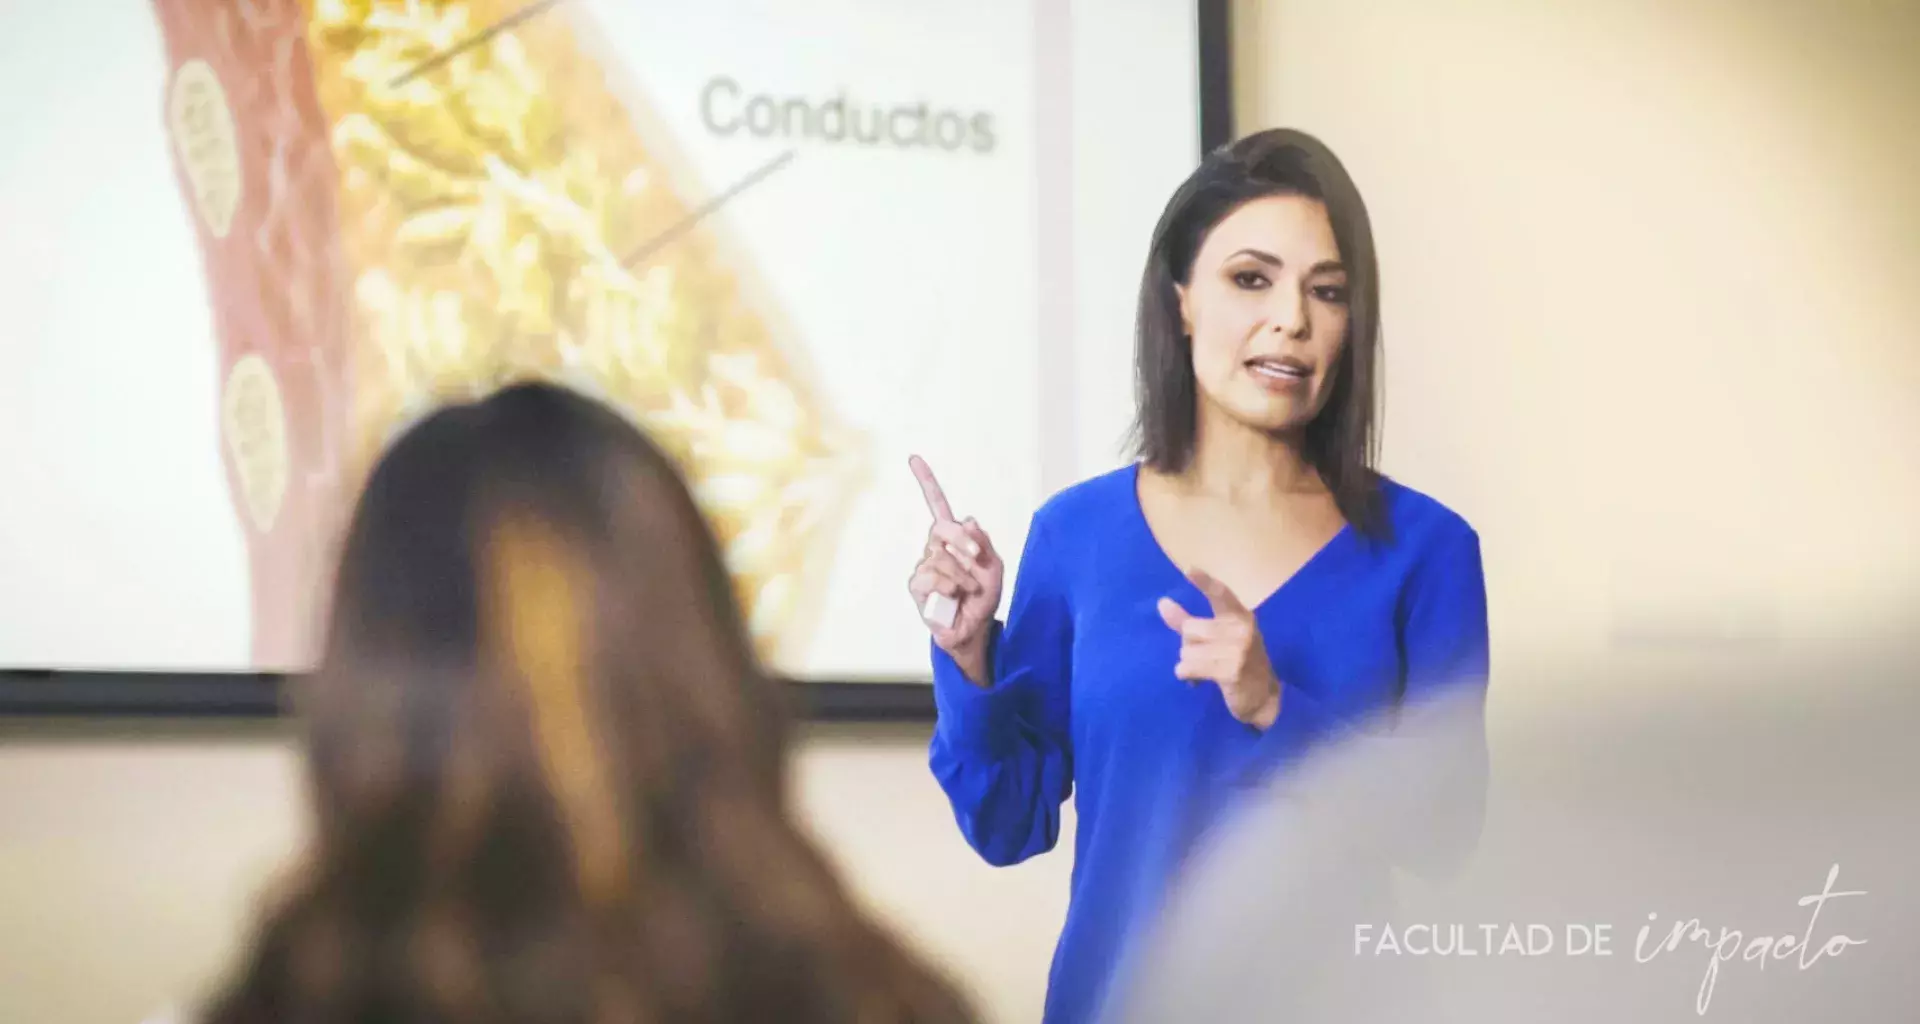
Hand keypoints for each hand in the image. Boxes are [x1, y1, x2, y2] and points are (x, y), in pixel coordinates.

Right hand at [907, 456, 1003, 683]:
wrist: (973, 628)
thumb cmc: (983, 597)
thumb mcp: (994, 567)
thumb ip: (984, 543)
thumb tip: (969, 519)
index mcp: (955, 538)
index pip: (938, 506)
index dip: (927, 482)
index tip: (913, 459)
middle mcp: (935, 547)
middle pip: (942, 526)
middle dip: (964, 541)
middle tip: (978, 559)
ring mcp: (924, 565)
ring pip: (941, 556)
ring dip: (963, 574)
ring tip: (969, 590)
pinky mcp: (917, 585)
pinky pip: (931, 575)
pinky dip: (949, 585)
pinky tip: (953, 596)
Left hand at [1157, 570, 1281, 728]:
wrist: (1263, 699)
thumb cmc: (1237, 664)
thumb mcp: (1218, 638)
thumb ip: (1188, 621)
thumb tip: (1162, 603)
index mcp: (1240, 616)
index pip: (1221, 594)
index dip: (1205, 582)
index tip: (1189, 569)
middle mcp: (1241, 629)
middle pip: (1190, 629)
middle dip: (1189, 646)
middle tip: (1203, 657)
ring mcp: (1238, 650)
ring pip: (1187, 651)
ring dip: (1188, 664)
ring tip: (1205, 671)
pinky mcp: (1230, 671)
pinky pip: (1188, 668)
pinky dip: (1187, 676)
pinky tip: (1198, 681)